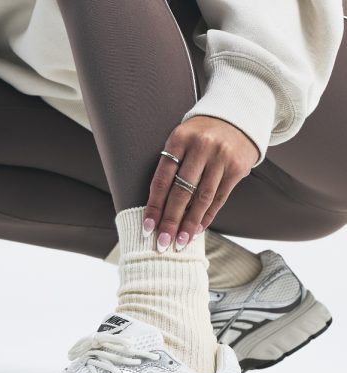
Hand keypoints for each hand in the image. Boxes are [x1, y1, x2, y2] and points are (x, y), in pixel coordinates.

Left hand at [143, 116, 258, 251]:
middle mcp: (200, 147)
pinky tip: (198, 229)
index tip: (148, 227)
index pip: (162, 179)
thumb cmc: (200, 134)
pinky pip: (219, 198)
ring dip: (189, 224)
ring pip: (201, 199)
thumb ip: (170, 167)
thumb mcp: (181, 140)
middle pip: (181, 192)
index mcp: (179, 139)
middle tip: (163, 243)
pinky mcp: (237, 168)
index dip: (154, 206)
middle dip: (170, 221)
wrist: (237, 118)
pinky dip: (207, 216)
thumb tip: (158, 207)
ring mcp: (221, 157)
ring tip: (180, 241)